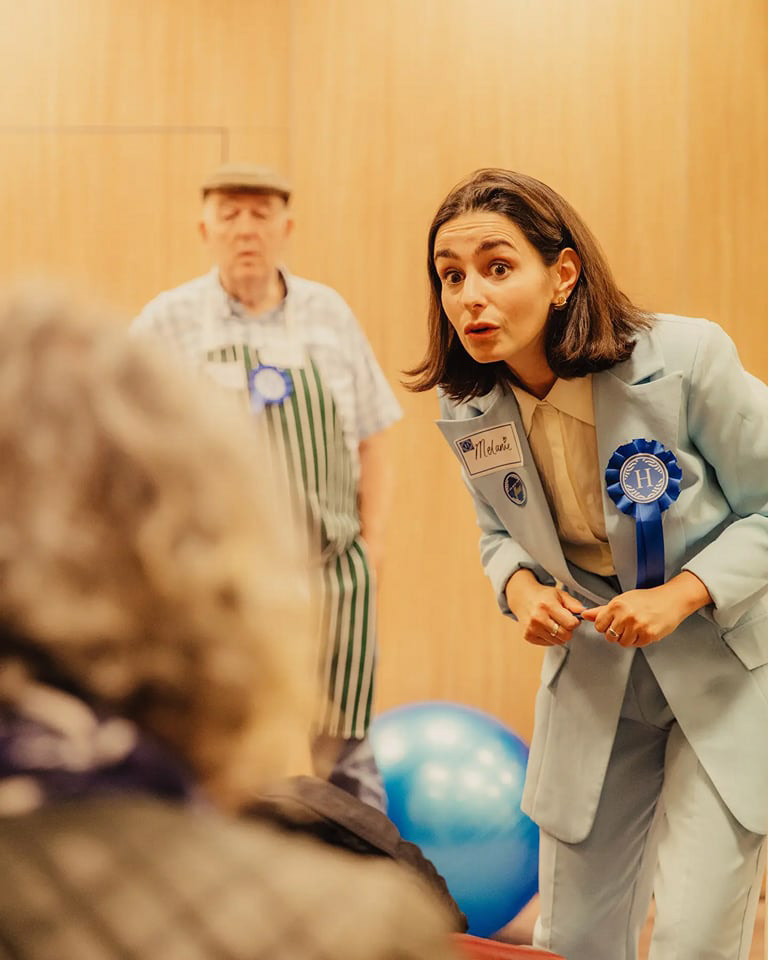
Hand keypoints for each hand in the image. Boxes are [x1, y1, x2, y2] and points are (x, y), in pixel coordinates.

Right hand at [505, 569, 584, 646]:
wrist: (523, 598)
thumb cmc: (543, 596)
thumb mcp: (560, 594)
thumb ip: (574, 604)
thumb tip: (584, 613)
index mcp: (547, 606)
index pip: (570, 624)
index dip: (575, 622)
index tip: (572, 618)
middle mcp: (538, 618)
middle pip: (565, 635)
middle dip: (568, 630)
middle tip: (563, 621)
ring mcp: (531, 628)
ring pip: (558, 641)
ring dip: (559, 634)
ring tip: (553, 623)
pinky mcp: (528, 636)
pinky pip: (548, 643)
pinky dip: (550, 637)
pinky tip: (546, 627)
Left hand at [581, 572, 711, 646]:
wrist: (672, 600)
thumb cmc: (648, 599)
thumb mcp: (623, 600)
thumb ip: (603, 610)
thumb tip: (586, 615)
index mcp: (617, 605)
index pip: (599, 625)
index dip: (605, 626)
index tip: (611, 623)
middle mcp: (626, 615)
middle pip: (609, 636)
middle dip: (616, 633)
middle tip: (627, 624)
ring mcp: (637, 626)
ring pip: (622, 642)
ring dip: (629, 637)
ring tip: (637, 626)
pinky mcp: (648, 635)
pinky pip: (637, 645)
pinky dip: (640, 640)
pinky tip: (645, 629)